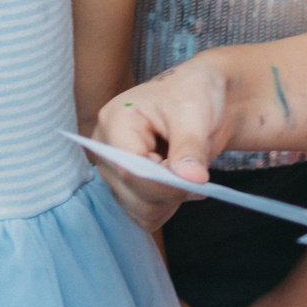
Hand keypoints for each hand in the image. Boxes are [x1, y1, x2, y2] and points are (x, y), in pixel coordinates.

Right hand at [91, 63, 233, 229]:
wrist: (200, 97)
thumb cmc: (192, 93)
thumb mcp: (195, 113)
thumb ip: (190, 147)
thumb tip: (191, 179)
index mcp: (115, 120)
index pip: (130, 169)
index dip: (163, 183)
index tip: (196, 181)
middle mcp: (106, 149)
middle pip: (133, 194)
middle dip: (171, 191)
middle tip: (197, 171)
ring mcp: (114, 170)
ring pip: (139, 210)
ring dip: (171, 200)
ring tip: (189, 172)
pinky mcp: (126, 186)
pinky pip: (144, 214)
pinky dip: (168, 205)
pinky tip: (181, 183)